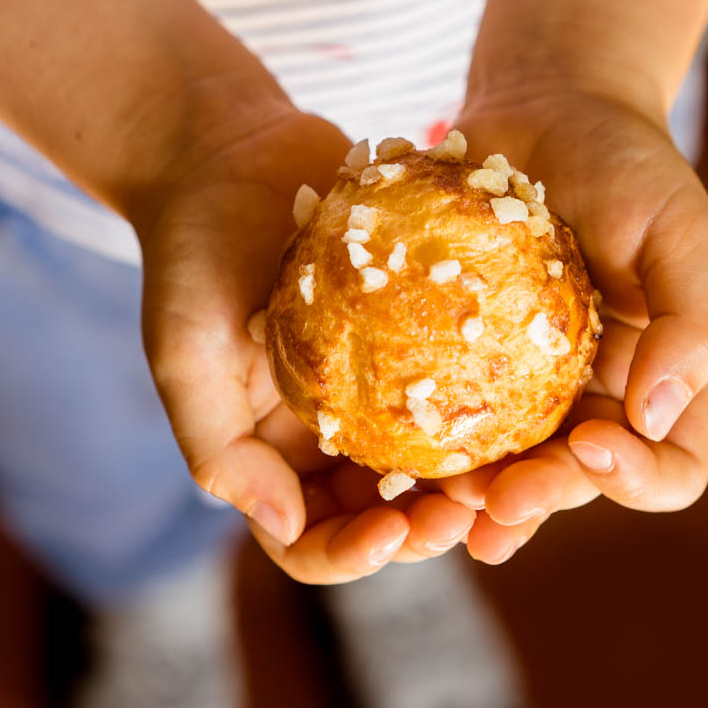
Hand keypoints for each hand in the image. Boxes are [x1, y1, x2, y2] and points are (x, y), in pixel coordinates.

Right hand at [129, 101, 474, 583]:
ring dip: (469, 470)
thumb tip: (285, 526)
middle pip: (383, 506)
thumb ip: (220, 448)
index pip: (309, 535)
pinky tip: (523, 386)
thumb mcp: (184, 353)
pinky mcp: (410, 323)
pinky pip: (455, 369)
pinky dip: (485, 392)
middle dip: (428, 522)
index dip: (351, 553)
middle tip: (474, 509)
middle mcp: (327, 426)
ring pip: (430, 450)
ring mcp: (372, 375)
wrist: (231, 154)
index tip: (394, 532)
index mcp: (269, 450)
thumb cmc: (193, 251)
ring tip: (510, 463)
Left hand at [432, 82, 707, 562]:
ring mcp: (522, 376)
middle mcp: (591, 392)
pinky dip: (421, 431)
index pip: (669, 466)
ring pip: (503, 460)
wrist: (547, 108)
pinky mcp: (459, 347)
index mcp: (659, 378)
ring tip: (437, 505)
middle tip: (494, 504)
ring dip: (472, 492)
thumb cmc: (628, 164)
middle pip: (575, 480)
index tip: (593, 442)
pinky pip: (441, 402)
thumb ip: (694, 322)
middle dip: (539, 500)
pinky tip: (385, 444)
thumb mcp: (682, 230)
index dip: (638, 478)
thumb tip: (657, 417)